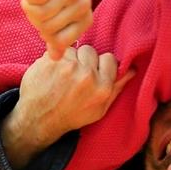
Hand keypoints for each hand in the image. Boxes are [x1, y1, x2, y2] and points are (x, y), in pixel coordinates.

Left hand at [4, 46, 135, 168]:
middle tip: (75, 75)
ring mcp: (67, 66)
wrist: (38, 120)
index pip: (110, 59)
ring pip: (74, 49)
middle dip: (84, 60)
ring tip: (62, 75)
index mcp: (102, 87)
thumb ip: (116, 88)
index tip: (93, 73)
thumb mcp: (99, 109)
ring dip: (69, 59)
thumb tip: (132, 70)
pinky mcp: (50, 60)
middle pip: (91, 51)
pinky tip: (51, 73)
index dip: (101, 65)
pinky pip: (57, 50)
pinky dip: (54, 59)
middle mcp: (87, 75)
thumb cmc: (71, 116)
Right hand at [21, 0, 92, 57]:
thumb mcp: (56, 13)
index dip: (43, 31)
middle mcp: (82, 5)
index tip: (45, 15)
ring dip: (28, 3)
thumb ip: (56, 35)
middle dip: (34, 16)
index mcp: (85, 18)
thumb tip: (55, 58)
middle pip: (45, 28)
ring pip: (38, 13)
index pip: (58, 42)